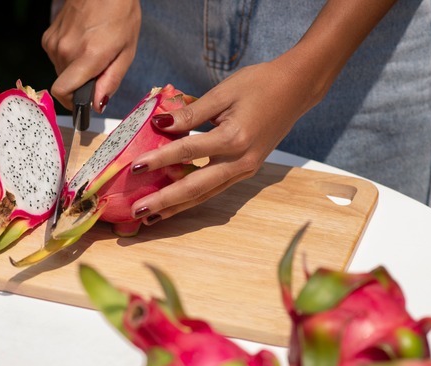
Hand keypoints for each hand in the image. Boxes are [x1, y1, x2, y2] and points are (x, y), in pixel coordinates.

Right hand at [42, 0, 140, 111]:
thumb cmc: (120, 14)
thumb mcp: (126, 52)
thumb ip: (111, 81)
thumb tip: (97, 104)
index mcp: (88, 55)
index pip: (62, 92)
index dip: (72, 103)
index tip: (84, 102)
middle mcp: (65, 50)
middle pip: (65, 84)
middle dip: (81, 83)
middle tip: (99, 67)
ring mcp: (54, 43)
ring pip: (61, 72)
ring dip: (76, 69)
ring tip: (92, 49)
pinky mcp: (48, 37)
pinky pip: (57, 58)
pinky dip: (69, 57)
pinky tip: (82, 42)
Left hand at [129, 59, 320, 225]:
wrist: (296, 89)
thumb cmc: (259, 84)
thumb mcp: (222, 93)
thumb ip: (191, 113)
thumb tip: (159, 124)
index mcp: (234, 138)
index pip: (188, 151)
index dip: (159, 159)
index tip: (134, 167)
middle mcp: (241, 161)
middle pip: (195, 186)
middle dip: (164, 200)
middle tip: (137, 210)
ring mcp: (245, 170)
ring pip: (205, 194)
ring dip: (176, 206)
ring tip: (150, 216)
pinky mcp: (246, 170)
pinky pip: (214, 189)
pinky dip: (192, 198)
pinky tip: (174, 203)